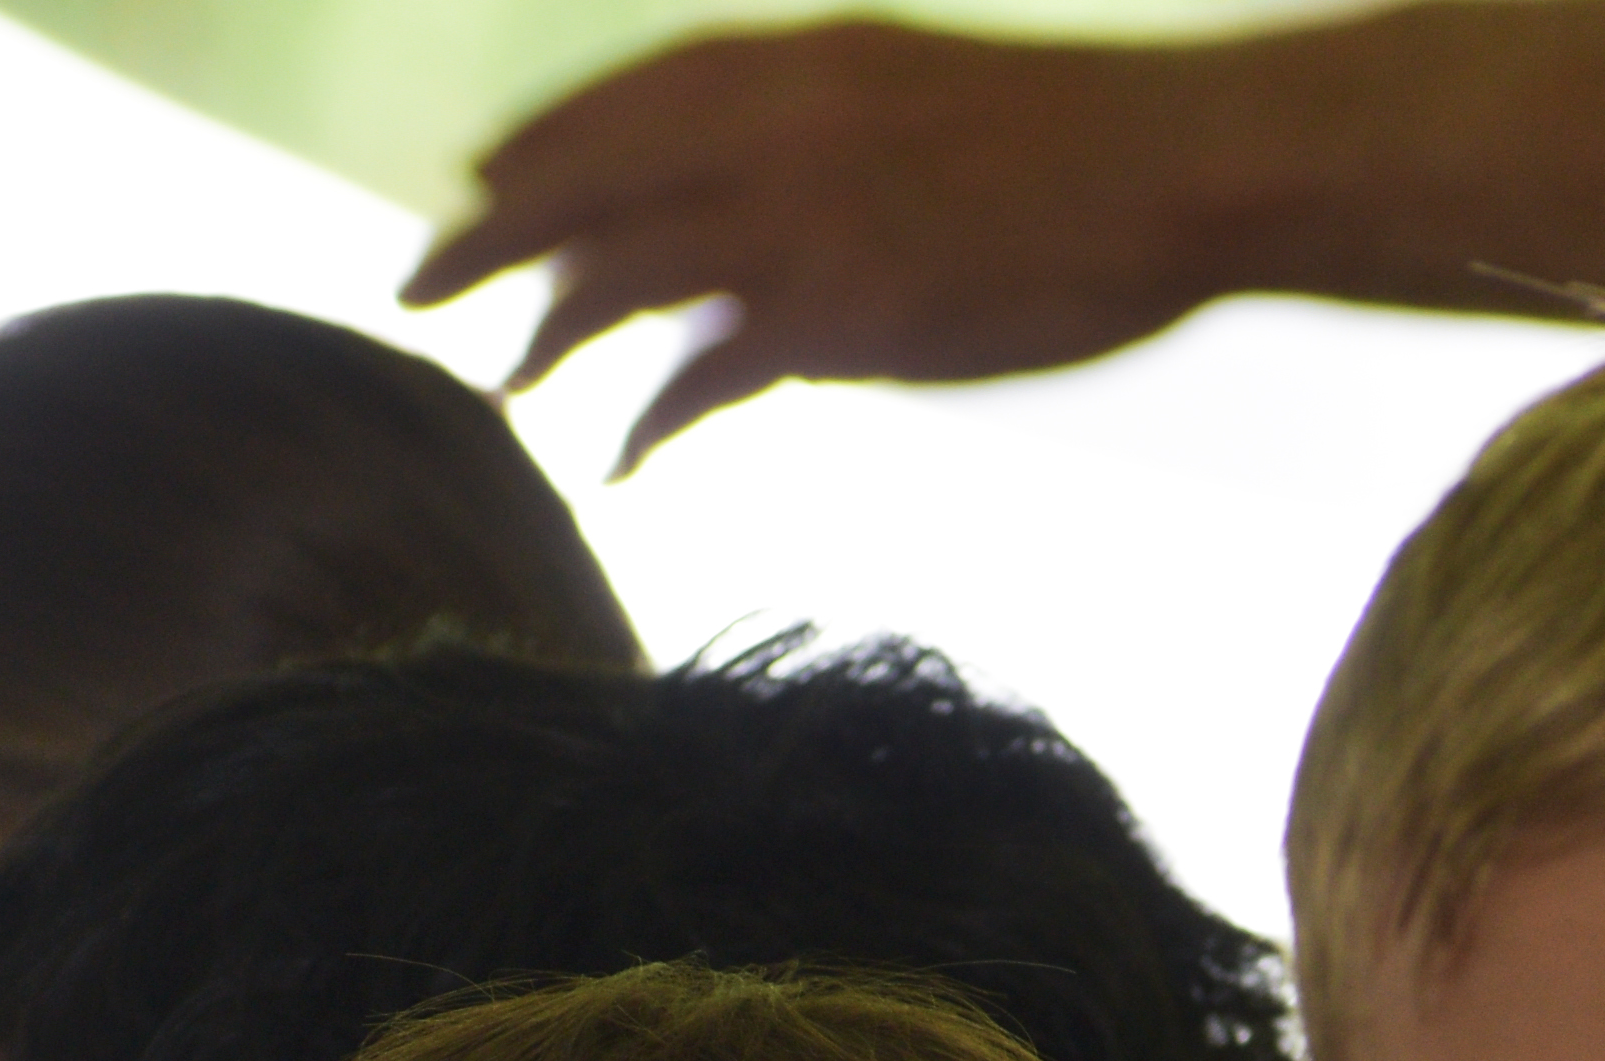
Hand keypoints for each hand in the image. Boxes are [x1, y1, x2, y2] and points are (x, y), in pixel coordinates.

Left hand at [408, 21, 1256, 466]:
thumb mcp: (930, 90)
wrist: (1188, 166)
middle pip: (592, 176)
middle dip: (492, 233)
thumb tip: (761, 198)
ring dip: (549, 327)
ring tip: (504, 380)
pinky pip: (709, 373)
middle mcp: (783, 126)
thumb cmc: (1087, 143)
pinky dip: (657, 416)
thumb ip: (831, 125)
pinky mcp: (845, 313)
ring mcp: (807, 219)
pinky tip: (626, 456)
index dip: (547, 138)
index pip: (636, 93)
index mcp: (809, 60)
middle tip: (417, 282)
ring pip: (624, 272)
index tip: (479, 174)